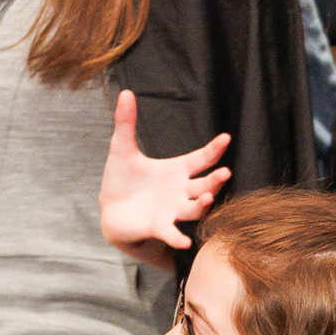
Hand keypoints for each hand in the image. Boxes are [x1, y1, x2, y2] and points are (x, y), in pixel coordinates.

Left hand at [100, 89, 230, 269]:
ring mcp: (172, 210)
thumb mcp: (122, 148)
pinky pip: (172, 232)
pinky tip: (184, 242)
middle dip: (215, 180)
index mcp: (177, 170)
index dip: (213, 150)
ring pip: (194, 208)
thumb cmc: (122, 178)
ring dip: (203, 205)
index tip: (226, 138)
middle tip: (225, 173)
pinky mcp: (159, 227)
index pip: (201, 159)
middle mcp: (180, 191)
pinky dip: (177, 237)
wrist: (110, 209)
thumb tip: (125, 92)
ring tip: (207, 198)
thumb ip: (126, 123)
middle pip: (204, 185)